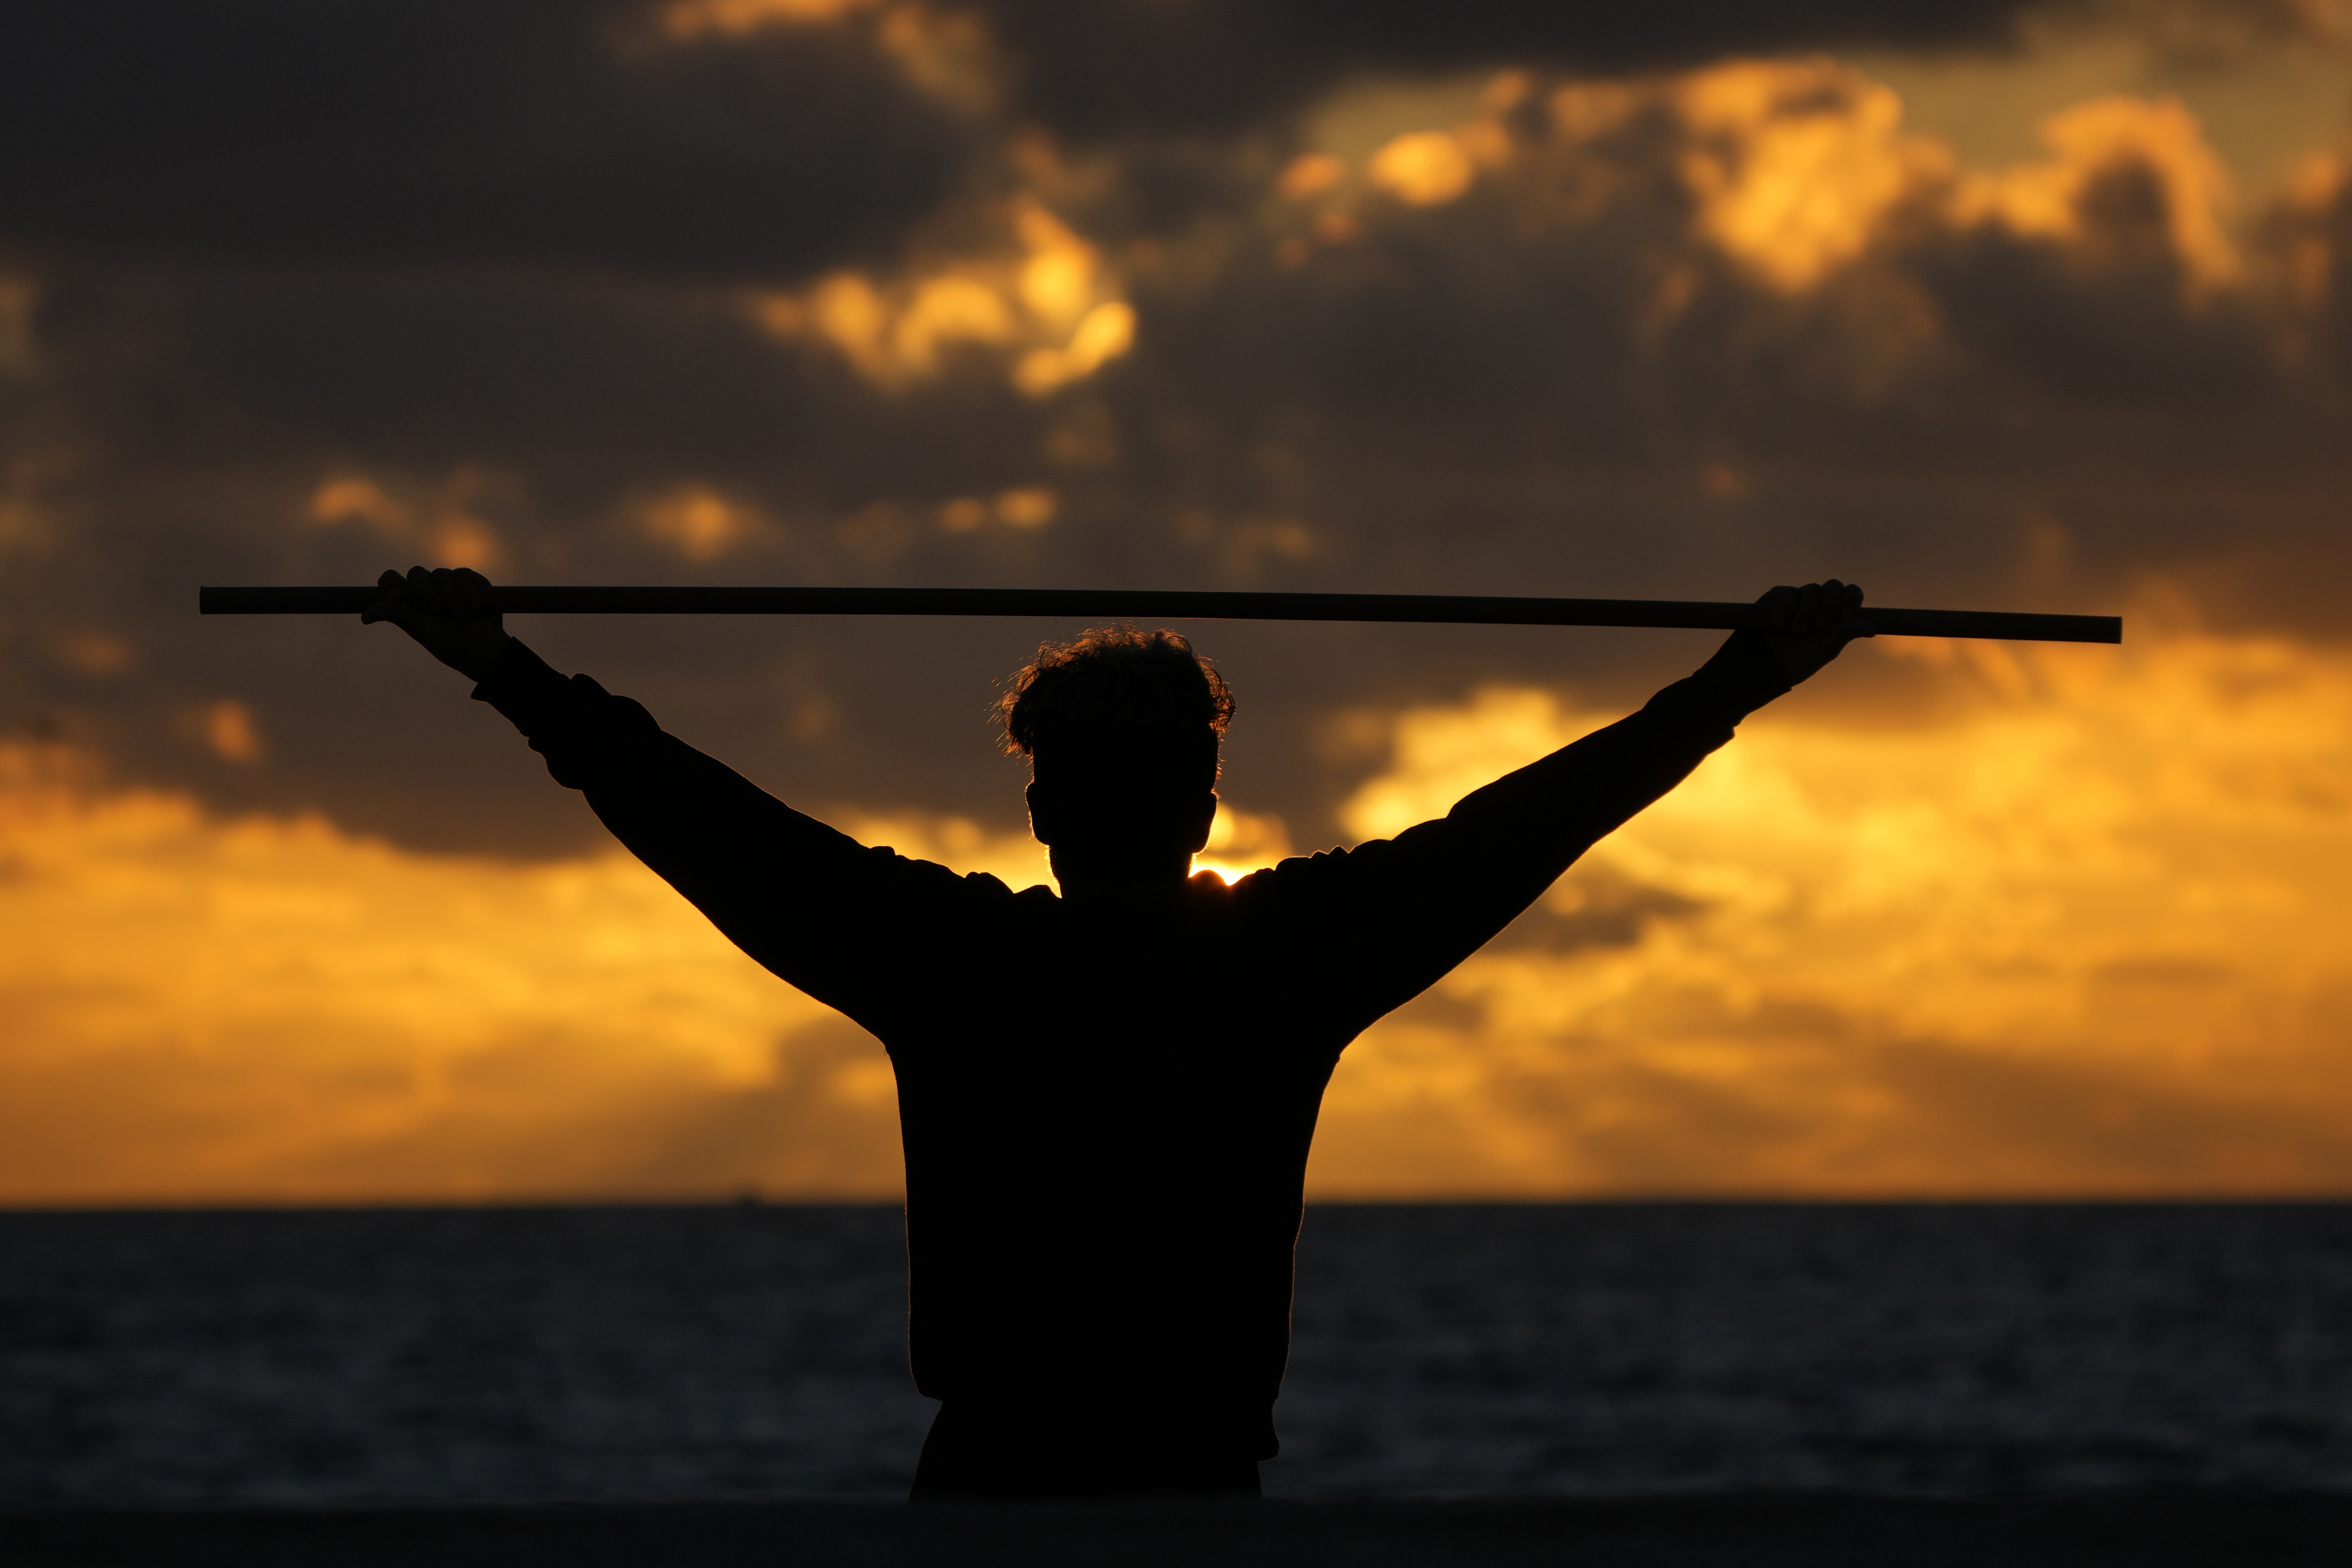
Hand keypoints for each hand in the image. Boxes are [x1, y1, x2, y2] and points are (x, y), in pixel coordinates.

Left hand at [361, 566, 513, 681]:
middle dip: (424, 589)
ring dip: (449, 595)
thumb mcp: (416, 626)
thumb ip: (393, 613)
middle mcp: (429, 588)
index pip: (392, 579)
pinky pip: (462, 574)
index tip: (394, 596)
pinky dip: (466, 591)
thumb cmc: (446, 641)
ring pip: (441, 573)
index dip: (389, 582)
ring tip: (459, 613)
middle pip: (416, 572)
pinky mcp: (471, 581)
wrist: (480, 649)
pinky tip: (473, 607)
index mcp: (410, 599)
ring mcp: (450, 584)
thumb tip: (364, 616)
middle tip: (435, 609)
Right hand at [1755, 579, 1872, 685]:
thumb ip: (1846, 633)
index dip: (1851, 598)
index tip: (1845, 614)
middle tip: (1821, 625)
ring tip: (1797, 630)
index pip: (1851, 592)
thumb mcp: (1826, 649)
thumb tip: (1872, 628)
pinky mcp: (1778, 596)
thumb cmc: (1799, 660)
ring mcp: (1799, 598)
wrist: (1767, 665)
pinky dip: (1786, 608)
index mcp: (1836, 613)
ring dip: (1807, 611)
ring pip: (1811, 589)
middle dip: (1829, 605)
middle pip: (1833, 586)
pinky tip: (1779, 624)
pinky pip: (1788, 593)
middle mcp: (1819, 602)